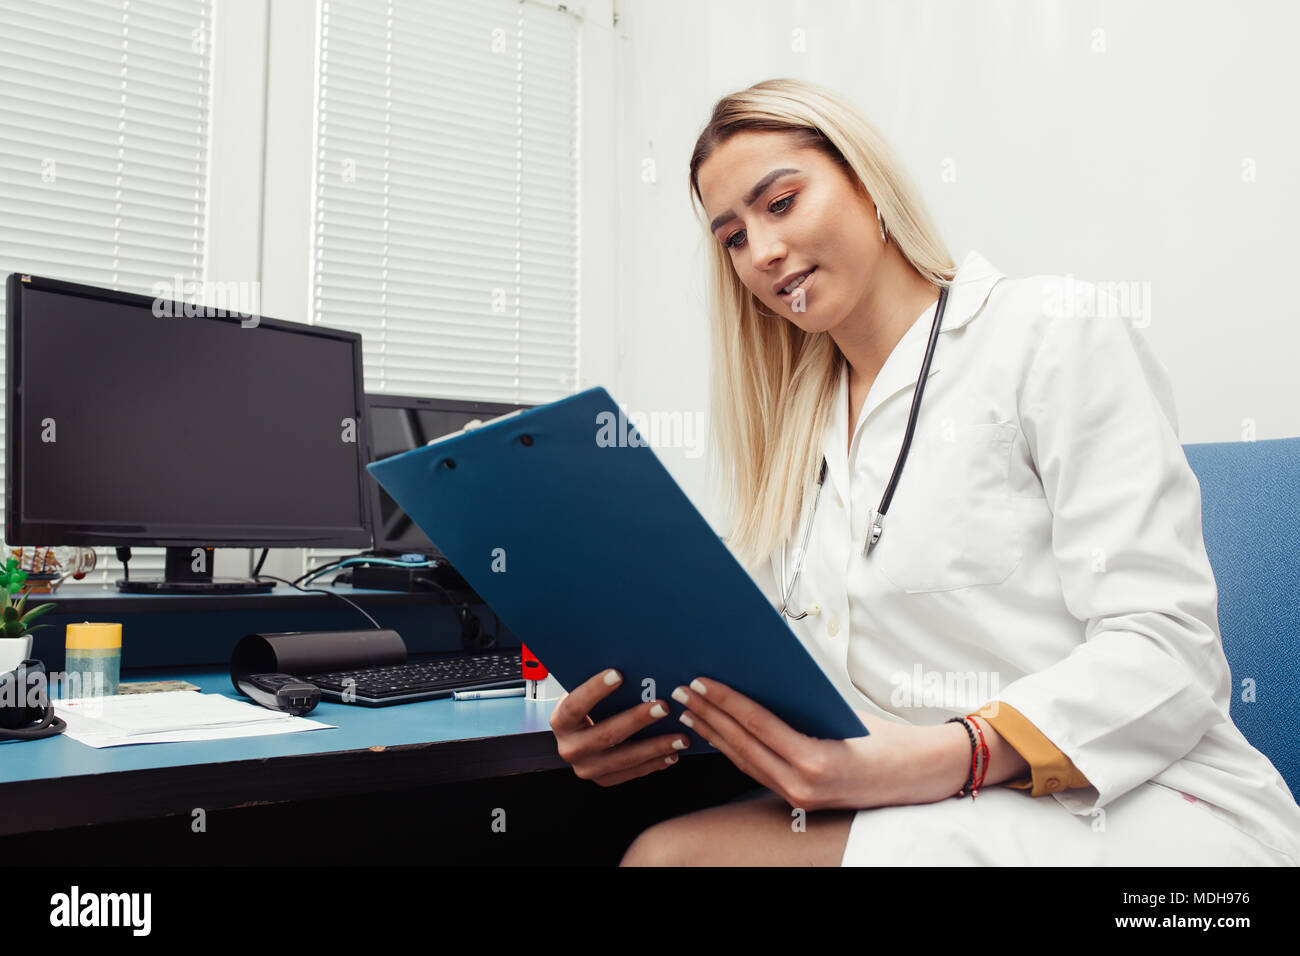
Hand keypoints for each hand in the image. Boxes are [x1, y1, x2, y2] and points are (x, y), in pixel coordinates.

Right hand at [548, 668, 689, 786]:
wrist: (577, 735)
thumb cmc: (586, 707)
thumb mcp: (583, 692)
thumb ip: (599, 683)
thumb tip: (631, 664)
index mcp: (561, 721)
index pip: (576, 705)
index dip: (595, 690)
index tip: (618, 674)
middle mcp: (570, 748)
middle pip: (606, 734)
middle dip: (638, 720)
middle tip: (664, 707)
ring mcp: (587, 768)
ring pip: (624, 758)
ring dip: (656, 747)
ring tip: (680, 737)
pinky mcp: (604, 779)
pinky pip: (632, 773)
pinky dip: (655, 763)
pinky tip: (673, 752)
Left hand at [672, 677, 968, 810]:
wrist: (919, 775)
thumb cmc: (887, 738)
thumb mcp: (842, 712)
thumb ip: (801, 704)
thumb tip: (762, 680)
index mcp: (815, 760)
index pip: (757, 725)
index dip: (724, 701)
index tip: (701, 682)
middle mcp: (802, 785)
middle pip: (742, 745)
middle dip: (708, 716)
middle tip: (682, 693)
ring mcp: (798, 798)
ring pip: (744, 761)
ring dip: (714, 734)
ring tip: (690, 710)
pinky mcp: (799, 800)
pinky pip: (757, 771)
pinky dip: (734, 750)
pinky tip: (717, 734)